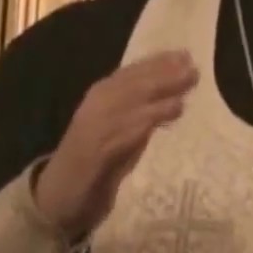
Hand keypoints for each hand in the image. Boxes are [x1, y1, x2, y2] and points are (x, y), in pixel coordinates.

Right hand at [33, 51, 197, 239]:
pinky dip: (145, 121)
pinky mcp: (94, 151)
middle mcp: (95, 105)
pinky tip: (169, 113)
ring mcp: (93, 126)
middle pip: (133, 84)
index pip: (131, 74)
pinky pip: (122, 132)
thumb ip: (141, 117)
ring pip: (129, 103)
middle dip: (163, 74)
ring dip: (159, 93)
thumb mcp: (122, 136)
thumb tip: (173, 98)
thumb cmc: (93, 166)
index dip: (157, 63)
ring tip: (186, 89)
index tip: (184, 55)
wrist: (58, 197)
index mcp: (100, 98)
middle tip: (193, 69)